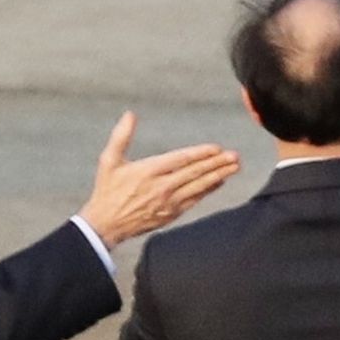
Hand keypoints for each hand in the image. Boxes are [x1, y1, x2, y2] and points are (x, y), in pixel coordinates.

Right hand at [77, 112, 240, 247]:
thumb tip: (130, 114)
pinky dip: (208, 190)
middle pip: (195, 173)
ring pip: (198, 187)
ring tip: (234, 167)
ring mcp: (168, 202)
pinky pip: (194, 200)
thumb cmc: (107, 191)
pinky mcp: (171, 214)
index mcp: (148, 171)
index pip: (181, 160)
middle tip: (235, 156)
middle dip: (217, 164)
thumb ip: (121, 136)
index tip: (217, 148)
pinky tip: (220, 182)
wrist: (105, 225)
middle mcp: (161, 187)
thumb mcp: (109, 161)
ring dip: (218, 176)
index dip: (200, 153)